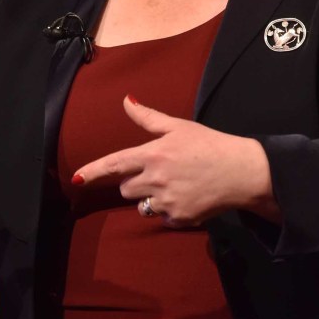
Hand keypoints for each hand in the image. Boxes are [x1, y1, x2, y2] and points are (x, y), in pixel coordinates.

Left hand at [73, 95, 278, 226]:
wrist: (241, 171)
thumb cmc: (210, 145)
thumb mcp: (179, 127)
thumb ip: (149, 118)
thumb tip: (126, 101)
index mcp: (153, 154)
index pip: (114, 164)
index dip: (93, 171)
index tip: (76, 179)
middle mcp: (155, 179)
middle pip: (125, 188)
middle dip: (134, 182)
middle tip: (158, 172)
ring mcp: (166, 201)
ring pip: (141, 205)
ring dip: (149, 197)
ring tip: (174, 185)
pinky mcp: (178, 218)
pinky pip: (161, 217)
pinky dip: (169, 210)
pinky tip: (186, 197)